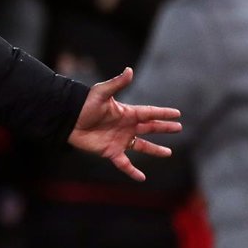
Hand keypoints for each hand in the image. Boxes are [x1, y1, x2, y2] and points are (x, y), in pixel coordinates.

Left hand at [66, 67, 181, 180]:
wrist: (68, 119)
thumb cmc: (84, 105)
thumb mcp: (102, 93)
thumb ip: (117, 84)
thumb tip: (129, 70)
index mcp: (127, 113)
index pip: (150, 113)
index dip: (163, 113)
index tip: (177, 114)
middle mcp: (126, 126)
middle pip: (150, 128)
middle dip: (164, 128)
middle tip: (179, 128)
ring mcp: (119, 140)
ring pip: (142, 146)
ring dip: (155, 150)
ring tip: (168, 152)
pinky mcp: (110, 151)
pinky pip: (124, 164)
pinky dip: (132, 171)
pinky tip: (142, 178)